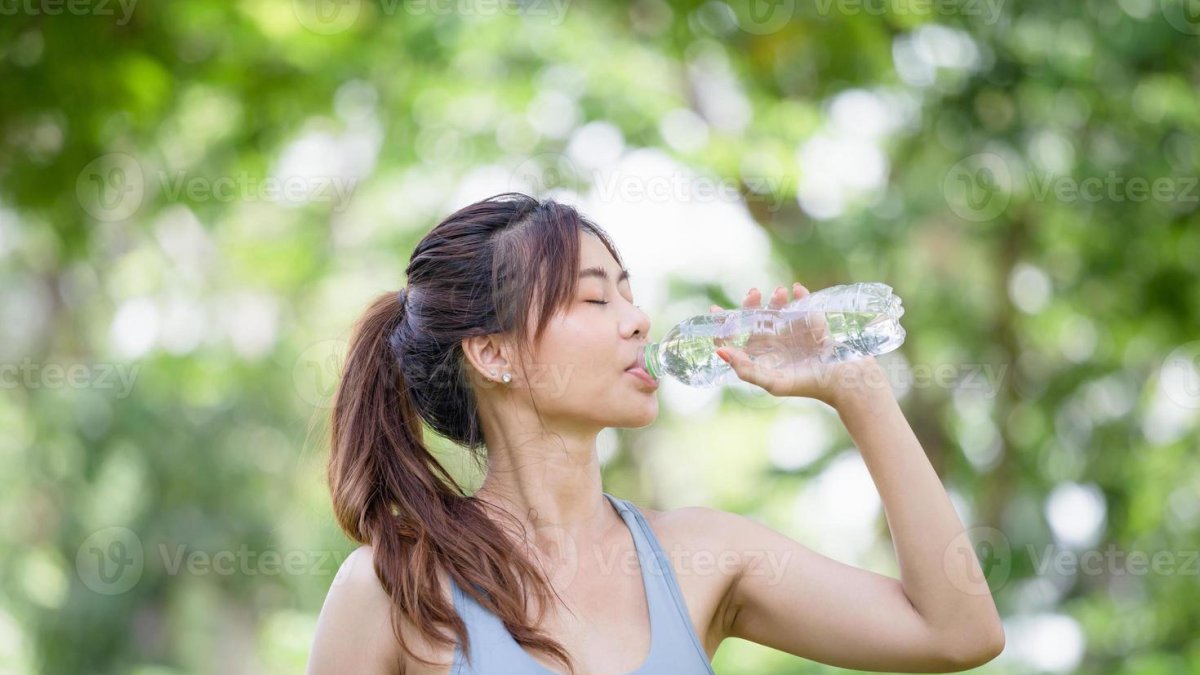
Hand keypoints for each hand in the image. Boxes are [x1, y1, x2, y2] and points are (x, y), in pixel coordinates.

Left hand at [708, 283, 887, 406]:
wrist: (845, 380)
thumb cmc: (809, 385)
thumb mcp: (773, 382)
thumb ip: (746, 370)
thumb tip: (721, 352)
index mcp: (762, 358)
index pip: (736, 340)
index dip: (724, 327)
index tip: (716, 312)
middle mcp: (775, 344)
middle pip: (754, 320)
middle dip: (750, 305)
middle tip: (753, 292)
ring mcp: (794, 332)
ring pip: (777, 310)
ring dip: (775, 299)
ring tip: (780, 292)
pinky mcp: (813, 323)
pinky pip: (803, 304)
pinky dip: (800, 295)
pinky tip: (797, 289)